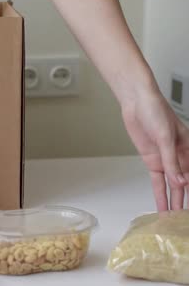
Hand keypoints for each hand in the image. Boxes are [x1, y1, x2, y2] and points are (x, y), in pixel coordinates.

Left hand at [122, 89, 188, 210]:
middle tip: (183, 219)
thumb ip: (172, 162)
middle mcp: (181, 157)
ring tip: (173, 218)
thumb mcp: (165, 137)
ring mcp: (166, 160)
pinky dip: (159, 192)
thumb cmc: (156, 112)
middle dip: (185, 200)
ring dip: (173, 201)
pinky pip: (157, 180)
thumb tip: (180, 183)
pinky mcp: (153, 160)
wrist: (136, 102)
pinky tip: (161, 205)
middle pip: (185, 184)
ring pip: (172, 185)